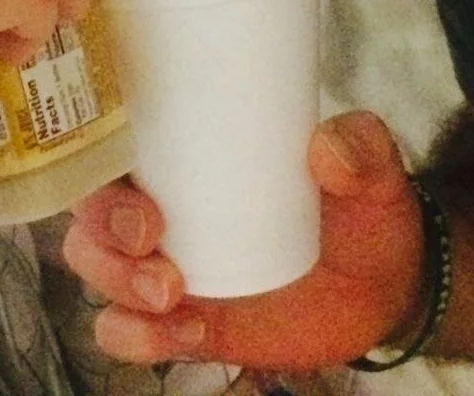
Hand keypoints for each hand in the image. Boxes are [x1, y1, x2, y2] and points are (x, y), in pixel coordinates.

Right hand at [63, 111, 425, 370]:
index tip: (132, 173)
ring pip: (93, 267)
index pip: (114, 136)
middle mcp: (163, 204)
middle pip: (89, 208)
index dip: (97, 150)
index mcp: (192, 153)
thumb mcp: (371, 170)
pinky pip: (125, 332)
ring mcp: (164, 266)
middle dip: (104, 226)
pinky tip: (191, 332)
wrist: (384, 288)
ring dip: (115, 283)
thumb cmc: (362, 210)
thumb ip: (361, 149)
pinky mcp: (178, 323)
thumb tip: (327, 148)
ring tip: (174, 297)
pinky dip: (138, 337)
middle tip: (154, 242)